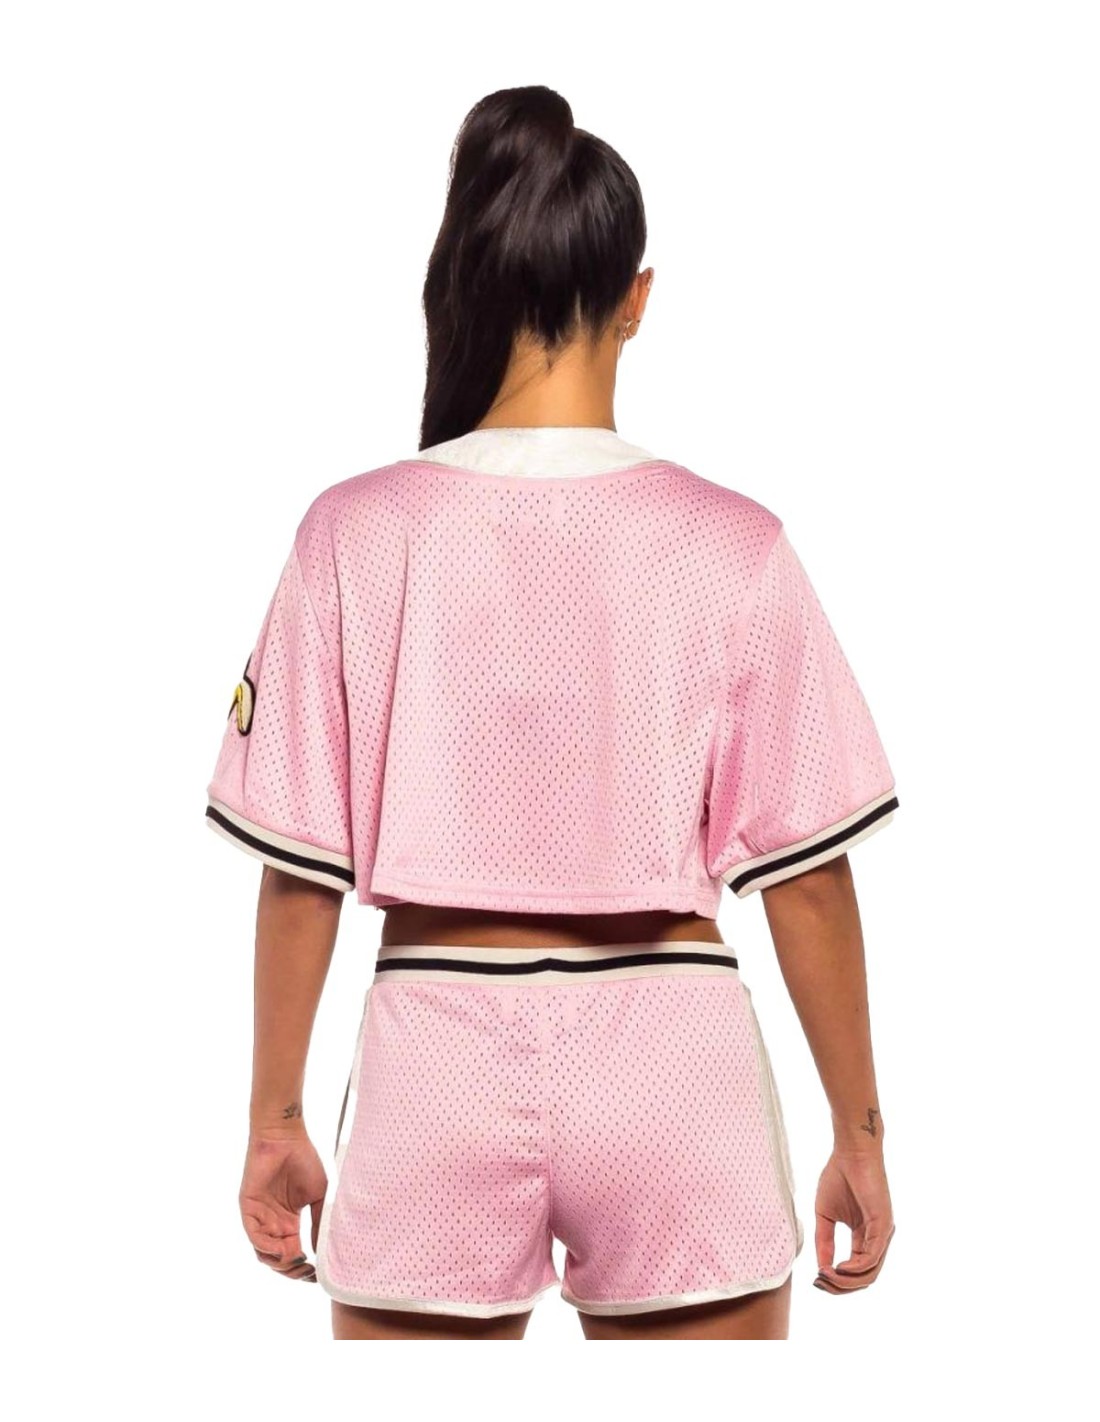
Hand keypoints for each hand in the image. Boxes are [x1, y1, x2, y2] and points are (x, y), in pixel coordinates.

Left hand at [240, 1131, 327, 1282]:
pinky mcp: (248, 1208)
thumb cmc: (304, 1161)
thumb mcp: (319, 1196)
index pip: (293, 1254)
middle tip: (308, 1272)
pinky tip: (283, 1249)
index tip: (318, 1274)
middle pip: (278, 1259)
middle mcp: (272, 1224)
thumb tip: (326, 1250)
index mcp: (288, 1223)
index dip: (303, 1268)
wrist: (286, 1137)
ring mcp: (259, 1218)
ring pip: (264, 1253)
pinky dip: (267, 1247)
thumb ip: (320, 1222)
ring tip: (297, 1260)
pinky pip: (254, 1235)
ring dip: (280, 1262)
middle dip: (292, 1270)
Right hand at [813, 1148, 895, 1292]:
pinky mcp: (884, 1226)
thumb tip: (822, 1269)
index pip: (855, 1271)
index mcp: (864, 1237)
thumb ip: (825, 1242)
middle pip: (864, 1278)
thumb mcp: (825, 1215)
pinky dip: (854, 1268)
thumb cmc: (838, 1176)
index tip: (815, 1280)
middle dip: (840, 1287)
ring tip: (825, 1277)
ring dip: (846, 1281)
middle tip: (819, 1283)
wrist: (851, 1151)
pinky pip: (872, 1257)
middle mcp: (877, 1239)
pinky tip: (838, 1268)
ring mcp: (883, 1234)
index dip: (836, 1281)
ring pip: (869, 1273)